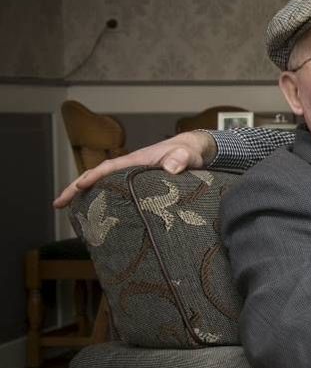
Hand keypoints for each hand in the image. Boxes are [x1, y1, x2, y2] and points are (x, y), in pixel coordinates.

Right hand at [53, 131, 216, 207]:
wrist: (195, 151)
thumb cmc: (189, 152)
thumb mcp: (186, 155)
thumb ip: (180, 159)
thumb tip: (171, 167)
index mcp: (137, 161)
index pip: (109, 168)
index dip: (93, 177)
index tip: (78, 187)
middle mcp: (130, 168)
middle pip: (98, 177)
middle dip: (76, 188)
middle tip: (58, 204)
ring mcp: (133, 177)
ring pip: (105, 186)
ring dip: (86, 197)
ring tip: (69, 213)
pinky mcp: (139, 186)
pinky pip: (117, 193)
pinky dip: (104, 201)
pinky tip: (97, 215)